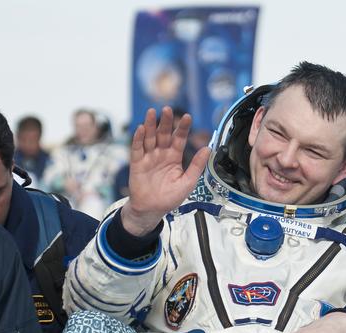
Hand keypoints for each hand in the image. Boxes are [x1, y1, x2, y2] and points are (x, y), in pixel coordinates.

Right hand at [120, 107, 210, 235]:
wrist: (152, 210)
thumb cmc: (169, 197)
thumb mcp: (188, 182)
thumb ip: (196, 165)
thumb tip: (208, 149)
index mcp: (174, 157)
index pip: (179, 138)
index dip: (182, 128)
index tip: (187, 117)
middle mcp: (161, 153)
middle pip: (163, 134)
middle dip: (166, 122)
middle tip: (167, 109)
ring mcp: (149, 157)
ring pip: (149, 137)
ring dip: (150, 125)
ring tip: (151, 112)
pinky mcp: (137, 163)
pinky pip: (137, 148)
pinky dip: (138, 138)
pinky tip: (141, 129)